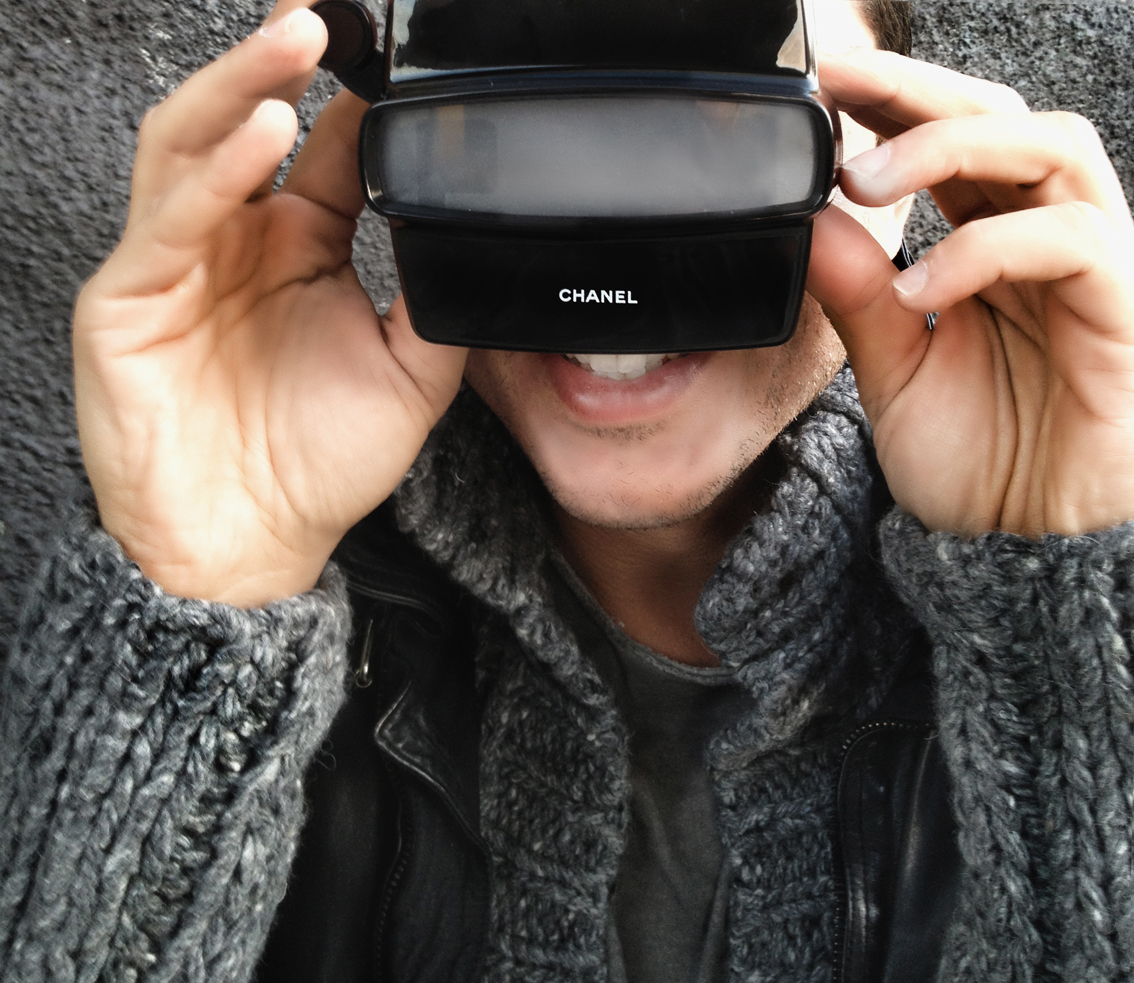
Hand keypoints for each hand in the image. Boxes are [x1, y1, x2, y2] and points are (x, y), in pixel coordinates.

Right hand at [74, 2, 466, 605]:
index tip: (393, 50)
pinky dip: (216, 171)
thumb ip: (431, 303)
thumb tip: (470, 240)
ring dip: (244, 85)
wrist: (251, 541)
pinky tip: (262, 135)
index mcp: (298, 252)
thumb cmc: (316, 466)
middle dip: (283, 57)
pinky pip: (173, 217)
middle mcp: (236, 244)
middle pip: (248, 121)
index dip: (353, 95)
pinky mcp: (130, 296)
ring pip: (196, 144)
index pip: (322, 150)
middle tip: (327, 7)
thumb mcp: (408, 379)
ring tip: (300, 38)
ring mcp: (178, 262)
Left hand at [808, 48, 1133, 537]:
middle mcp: (1046, 242)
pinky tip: (920, 290)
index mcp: (991, 248)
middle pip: (1004, 119)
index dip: (897, 101)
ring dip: (954, 148)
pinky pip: (1073, 244)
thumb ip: (858, 298)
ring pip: (1052, 152)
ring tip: (866, 180)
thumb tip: (811, 220)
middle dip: (921, 91)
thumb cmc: (977, 459)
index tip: (828, 79)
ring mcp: (1094, 271)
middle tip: (843, 84)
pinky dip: (987, 252)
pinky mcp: (1124, 312)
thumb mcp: (894, 371)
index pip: (953, 146)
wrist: (1022, 548)